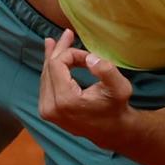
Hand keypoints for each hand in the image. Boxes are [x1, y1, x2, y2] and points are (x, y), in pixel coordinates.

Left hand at [38, 29, 135, 149]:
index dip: (72, 54)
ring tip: (57, 41)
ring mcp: (46, 110)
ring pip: (45, 74)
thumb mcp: (120, 88)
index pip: (57, 64)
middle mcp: (50, 107)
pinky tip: (52, 56)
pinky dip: (51, 68)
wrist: (112, 131)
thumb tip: (89, 58)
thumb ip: (107, 70)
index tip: (89, 57)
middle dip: (60, 50)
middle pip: (48, 68)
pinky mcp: (47, 111)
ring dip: (54, 57)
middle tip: (68, 34)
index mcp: (65, 100)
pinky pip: (45, 83)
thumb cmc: (116, 107)